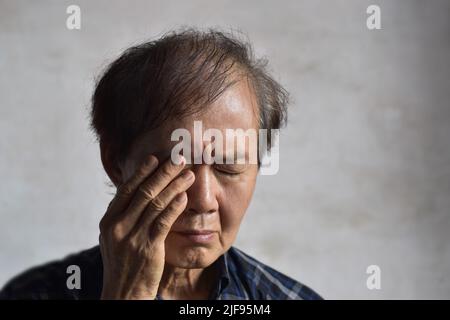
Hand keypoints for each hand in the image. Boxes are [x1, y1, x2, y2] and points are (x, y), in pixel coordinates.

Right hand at [99, 154, 193, 298]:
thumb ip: (124, 216)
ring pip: (155, 204)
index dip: (142, 172)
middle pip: (143, 191)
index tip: (156, 158)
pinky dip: (174, 207)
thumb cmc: (123, 264)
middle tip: (179, 159)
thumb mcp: (115, 238)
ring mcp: (131, 237)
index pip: (126, 189)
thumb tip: (135, 192)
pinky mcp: (147, 248)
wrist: (123, 294)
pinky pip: (163, 222)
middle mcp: (117, 226)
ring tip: (189, 174)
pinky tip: (184, 197)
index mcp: (109, 221)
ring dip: (174, 186)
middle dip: (163, 173)